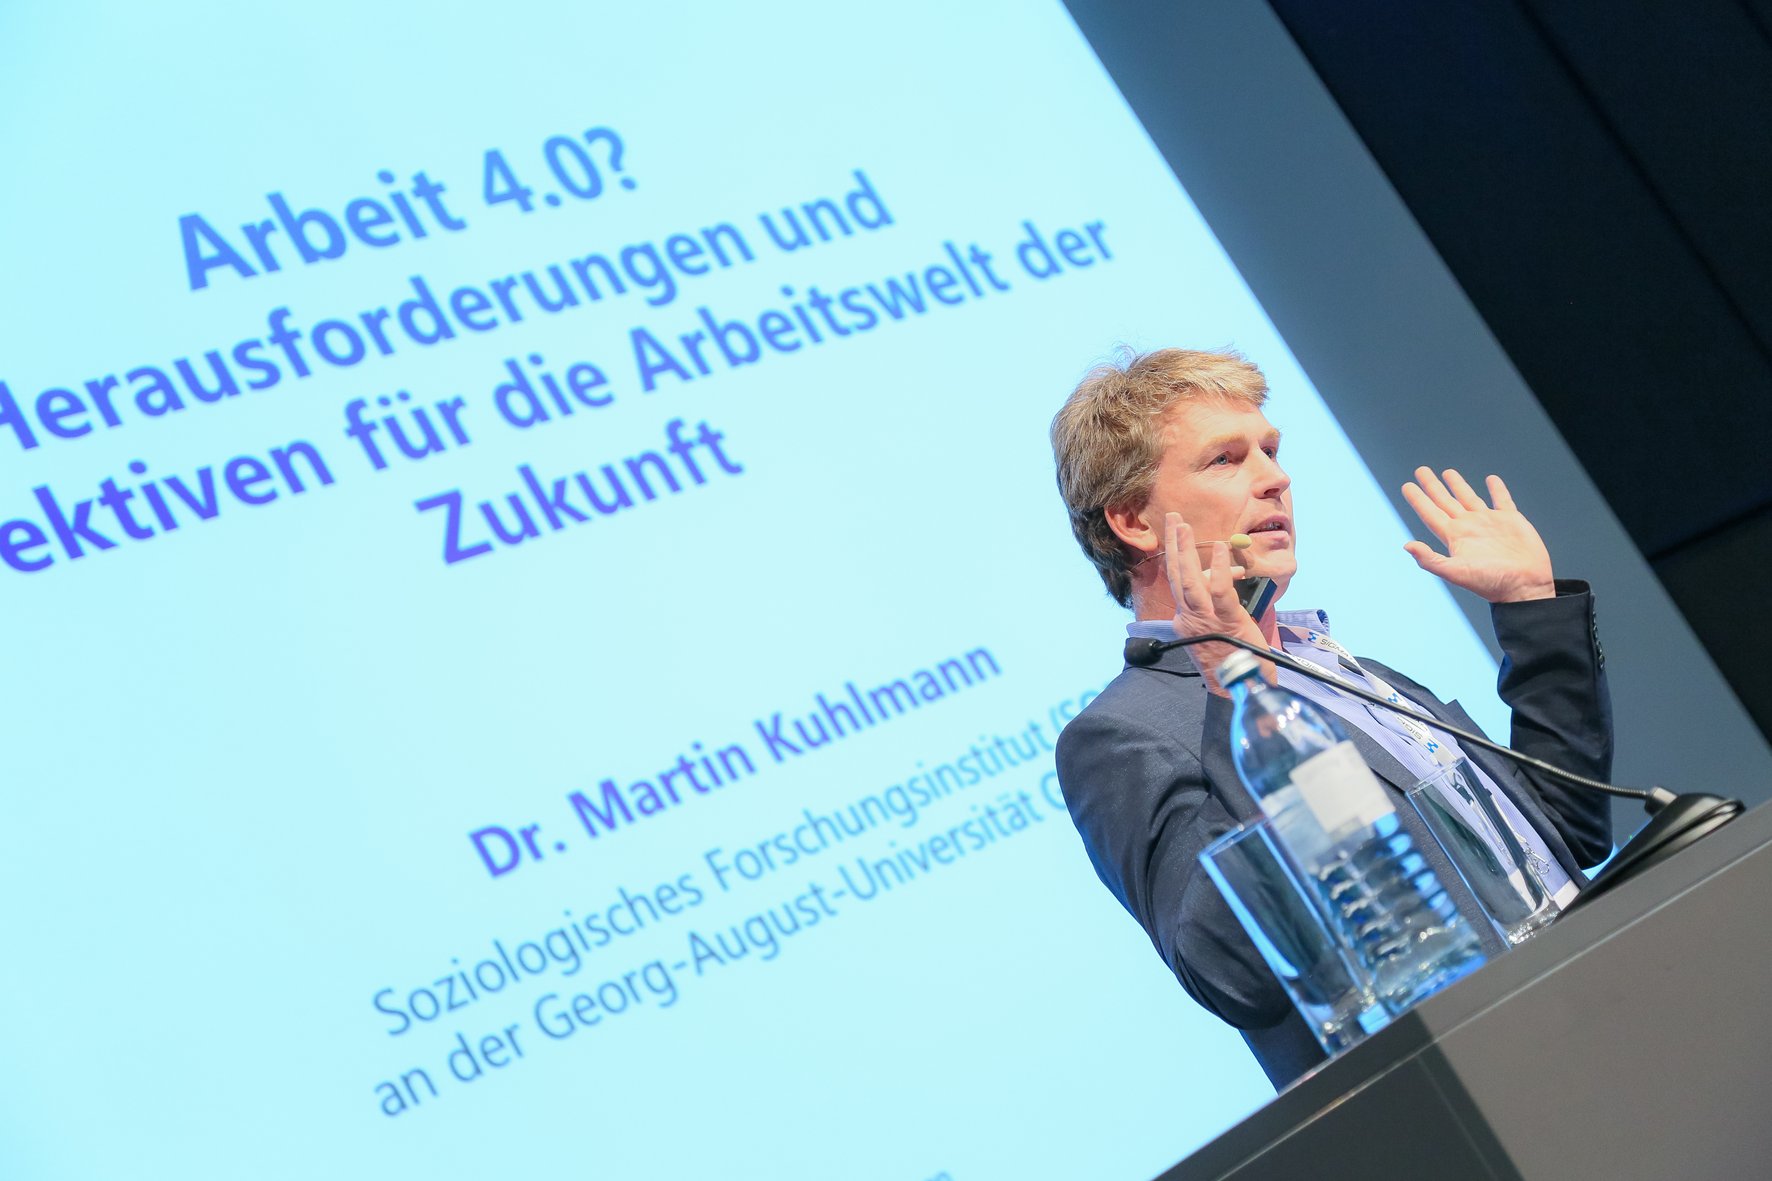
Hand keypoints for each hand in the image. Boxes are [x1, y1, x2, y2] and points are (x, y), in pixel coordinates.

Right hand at [1161, 512, 1271, 694]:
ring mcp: (1206, 619)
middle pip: (1178, 575)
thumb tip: (1222, 579)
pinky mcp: (1227, 621)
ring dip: (1186, 550)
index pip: (1179, 584)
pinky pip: (1219, 590)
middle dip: (1175, 544)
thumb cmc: (1233, 662)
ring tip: (1183, 525)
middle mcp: (1190, 618)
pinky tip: (1219, 546)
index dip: (1178, 558)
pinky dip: (1219, 567)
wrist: (1239, 689)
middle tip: (1173, 518)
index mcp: (1186, 621)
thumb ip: (1214, 606)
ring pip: (1190, 580)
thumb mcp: (1216, 633)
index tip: (1176, 536)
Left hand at [1401, 468, 1554, 602]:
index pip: (1430, 513)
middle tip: (1420, 470)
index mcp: (1454, 537)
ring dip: (1458, 485)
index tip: (1407, 485)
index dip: (1418, 499)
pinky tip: (1491, 480)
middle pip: (1445, 501)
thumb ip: (1430, 559)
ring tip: (1448, 472)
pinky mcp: (1511, 520)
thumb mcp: (1456, 572)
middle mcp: (1469, 527)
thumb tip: (1406, 545)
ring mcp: (1489, 523)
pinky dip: (1497, 489)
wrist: (1524, 586)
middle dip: (1433, 486)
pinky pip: (1502, 500)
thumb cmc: (1490, 582)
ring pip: (1469, 498)